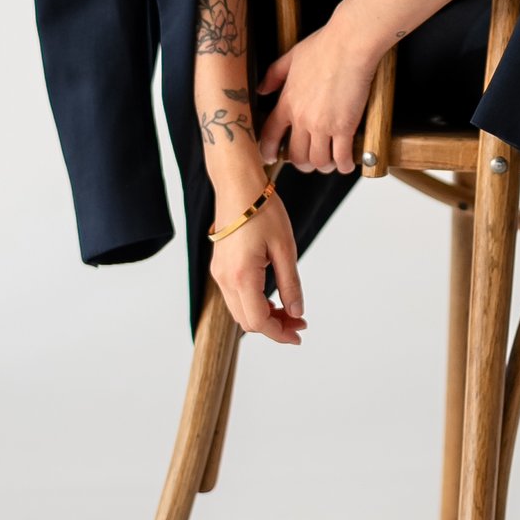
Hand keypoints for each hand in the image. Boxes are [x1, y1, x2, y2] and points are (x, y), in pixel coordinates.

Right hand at [209, 192, 306, 343]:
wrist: (238, 185)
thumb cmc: (263, 211)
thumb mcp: (285, 248)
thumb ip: (290, 284)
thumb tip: (296, 312)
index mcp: (242, 276)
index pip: (258, 321)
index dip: (279, 333)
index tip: (299, 334)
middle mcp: (225, 279)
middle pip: (247, 321)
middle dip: (274, 327)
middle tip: (300, 321)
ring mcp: (219, 273)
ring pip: (240, 310)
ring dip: (264, 316)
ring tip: (290, 310)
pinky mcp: (220, 266)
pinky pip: (236, 296)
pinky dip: (254, 303)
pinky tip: (273, 296)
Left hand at [255, 17, 383, 175]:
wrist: (350, 44)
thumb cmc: (324, 46)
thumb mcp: (291, 57)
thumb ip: (274, 75)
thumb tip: (262, 89)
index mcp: (287, 102)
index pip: (270, 135)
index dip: (268, 151)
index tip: (270, 158)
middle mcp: (302, 118)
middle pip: (297, 155)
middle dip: (302, 163)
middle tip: (309, 161)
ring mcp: (323, 124)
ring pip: (318, 160)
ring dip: (324, 165)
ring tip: (330, 162)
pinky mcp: (345, 126)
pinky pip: (342, 156)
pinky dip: (344, 164)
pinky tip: (347, 164)